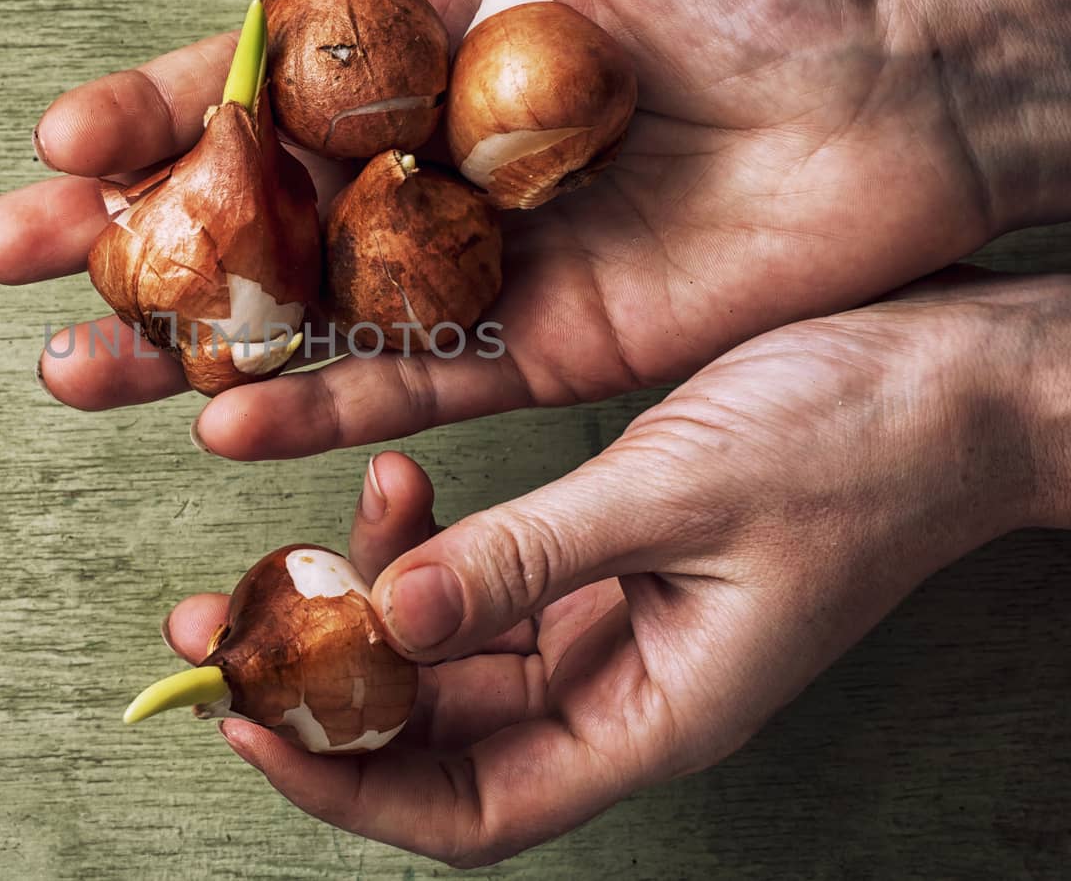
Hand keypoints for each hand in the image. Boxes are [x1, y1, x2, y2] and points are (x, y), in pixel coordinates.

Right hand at [0, 0, 1068, 458]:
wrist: (903, 87)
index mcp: (425, 58)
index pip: (257, 91)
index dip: (155, 115)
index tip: (57, 142)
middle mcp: (431, 170)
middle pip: (252, 216)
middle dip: (128, 243)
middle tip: (10, 265)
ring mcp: (477, 268)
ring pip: (306, 317)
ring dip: (185, 346)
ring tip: (72, 370)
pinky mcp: (537, 350)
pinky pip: (411, 387)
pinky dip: (316, 406)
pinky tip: (220, 419)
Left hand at [163, 271, 1070, 866]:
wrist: (961, 376)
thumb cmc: (863, 440)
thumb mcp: (681, 496)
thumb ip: (530, 560)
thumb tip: (386, 619)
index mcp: (655, 714)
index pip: (470, 806)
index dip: (347, 780)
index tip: (247, 718)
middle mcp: (624, 688)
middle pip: (437, 738)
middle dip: (322, 689)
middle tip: (221, 626)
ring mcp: (614, 625)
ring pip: (450, 656)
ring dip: (362, 609)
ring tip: (290, 547)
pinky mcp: (609, 558)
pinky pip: (487, 581)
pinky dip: (427, 542)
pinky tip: (394, 483)